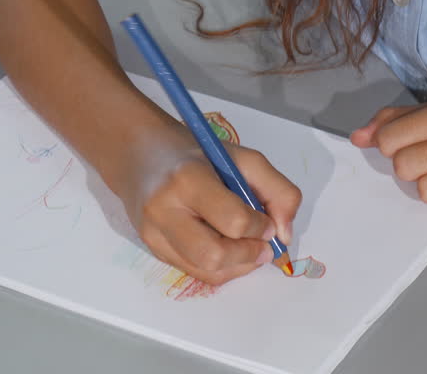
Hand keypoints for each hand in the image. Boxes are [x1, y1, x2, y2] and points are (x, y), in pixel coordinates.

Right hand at [120, 124, 300, 284]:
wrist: (142, 154)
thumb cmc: (198, 154)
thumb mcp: (244, 158)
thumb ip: (278, 190)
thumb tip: (284, 235)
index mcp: (187, 178)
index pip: (233, 221)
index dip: (260, 227)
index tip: (268, 222)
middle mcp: (164, 210)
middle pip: (214, 255)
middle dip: (248, 255)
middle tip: (263, 245)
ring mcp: (154, 234)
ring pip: (206, 272)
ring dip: (239, 266)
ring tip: (249, 246)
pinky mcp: (152, 249)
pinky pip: (195, 272)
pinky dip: (222, 267)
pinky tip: (229, 248)